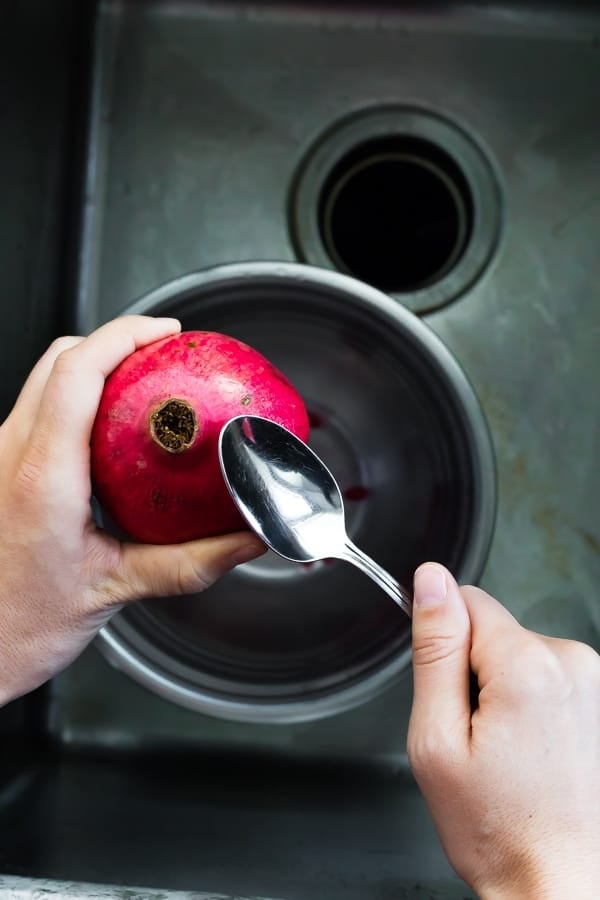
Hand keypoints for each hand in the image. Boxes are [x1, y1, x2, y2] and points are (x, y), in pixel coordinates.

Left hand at [0, 316, 264, 706]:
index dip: (124, 337)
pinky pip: (37, 408)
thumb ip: (191, 563)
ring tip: (145, 383)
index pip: (77, 373)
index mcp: (43, 477)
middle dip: (116, 341)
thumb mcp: (115, 591)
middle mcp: (9, 454)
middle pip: (59, 359)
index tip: (167, 334)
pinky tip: (111, 428)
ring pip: (44, 379)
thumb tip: (247, 539)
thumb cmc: (17, 625)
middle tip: (165, 353)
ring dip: (95, 366)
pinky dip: (78, 397)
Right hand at [408, 563, 599, 899]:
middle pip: (496, 632)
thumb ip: (434, 650)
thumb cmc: (500, 829)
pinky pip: (551, 681)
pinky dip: (538, 710)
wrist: (563, 885)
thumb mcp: (438, 740)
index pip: (466, 599)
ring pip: (523, 657)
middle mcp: (573, 662)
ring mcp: (596, 683)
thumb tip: (432, 581)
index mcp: (526, 665)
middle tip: (476, 739)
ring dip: (508, 694)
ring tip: (509, 755)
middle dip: (475, 674)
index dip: (444, 646)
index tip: (451, 698)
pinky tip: (536, 758)